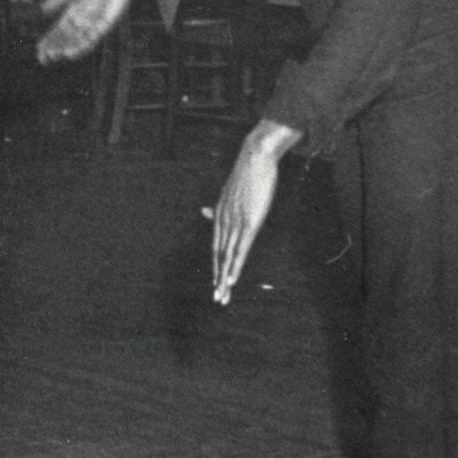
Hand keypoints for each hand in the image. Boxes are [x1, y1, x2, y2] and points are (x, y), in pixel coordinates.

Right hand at [36, 0, 135, 62]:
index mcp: (73, 11)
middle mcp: (83, 20)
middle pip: (67, 38)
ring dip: (66, 50)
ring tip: (56, 57)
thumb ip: (57, 0)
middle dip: (55, 48)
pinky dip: (82, 47)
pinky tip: (72, 53)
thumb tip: (41, 11)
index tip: (38, 49)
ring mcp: (94, 23)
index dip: (49, 40)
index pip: (59, 29)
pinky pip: (93, 39)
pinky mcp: (106, 25)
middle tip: (43, 58)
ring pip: (78, 41)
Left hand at [212, 122, 296, 303]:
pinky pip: (241, 249)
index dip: (215, 267)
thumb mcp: (228, 194)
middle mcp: (223, 222)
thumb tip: (203, 212)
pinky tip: (232, 279)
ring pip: (228, 256)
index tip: (215, 283)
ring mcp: (235, 223)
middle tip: (217, 299)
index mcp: (219, 216)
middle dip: (217, 279)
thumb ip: (217, 208)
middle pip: (218, 256)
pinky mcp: (249, 222)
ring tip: (223, 295)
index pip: (215, 247)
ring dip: (225, 278)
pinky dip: (235, 265)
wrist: (254, 158)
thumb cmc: (246, 176)